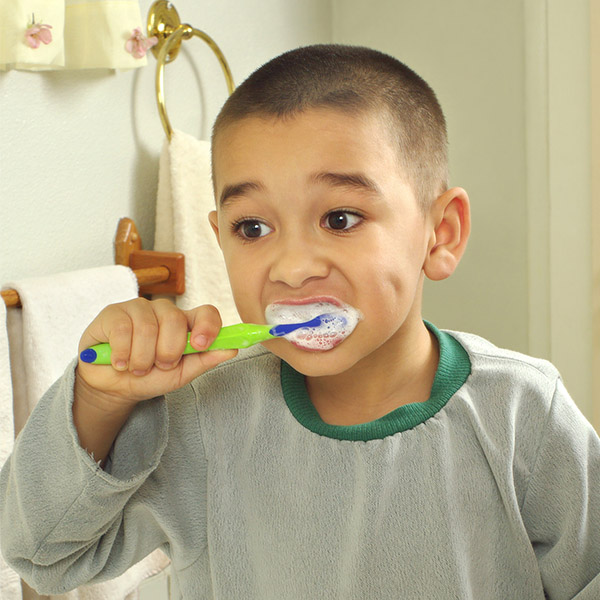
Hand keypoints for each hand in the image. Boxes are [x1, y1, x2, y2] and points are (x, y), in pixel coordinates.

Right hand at [76, 298, 236, 410]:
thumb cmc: (149, 377)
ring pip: (147, 327)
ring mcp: (139, 308)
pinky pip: (123, 330)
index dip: (207, 325)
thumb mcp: (181, 374)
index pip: (206, 312)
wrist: (113, 387)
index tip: (200, 345)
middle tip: (158, 366)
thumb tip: (232, 348)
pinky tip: (119, 362)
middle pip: (175, 320)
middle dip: (167, 352)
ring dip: (142, 359)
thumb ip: (205, 360)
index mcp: (186, 324)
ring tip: (137, 368)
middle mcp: (165, 311)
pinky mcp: (114, 312)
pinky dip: (122, 354)